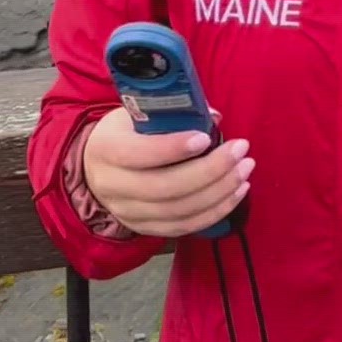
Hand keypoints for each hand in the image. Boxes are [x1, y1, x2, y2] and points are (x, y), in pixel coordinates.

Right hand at [81, 107, 251, 237]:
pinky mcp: (144, 228)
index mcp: (107, 150)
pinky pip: (184, 227)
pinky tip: (237, 192)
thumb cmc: (126, 133)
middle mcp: (112, 186)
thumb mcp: (138, 113)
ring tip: (244, 171)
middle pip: (164, 187)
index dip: (172, 148)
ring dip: (219, 192)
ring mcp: (127, 212)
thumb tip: (214, 116)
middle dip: (210, 171)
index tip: (206, 137)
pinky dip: (215, 212)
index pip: (138, 154)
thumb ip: (173, 112)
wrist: (97, 167)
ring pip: (178, 211)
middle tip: (241, 152)